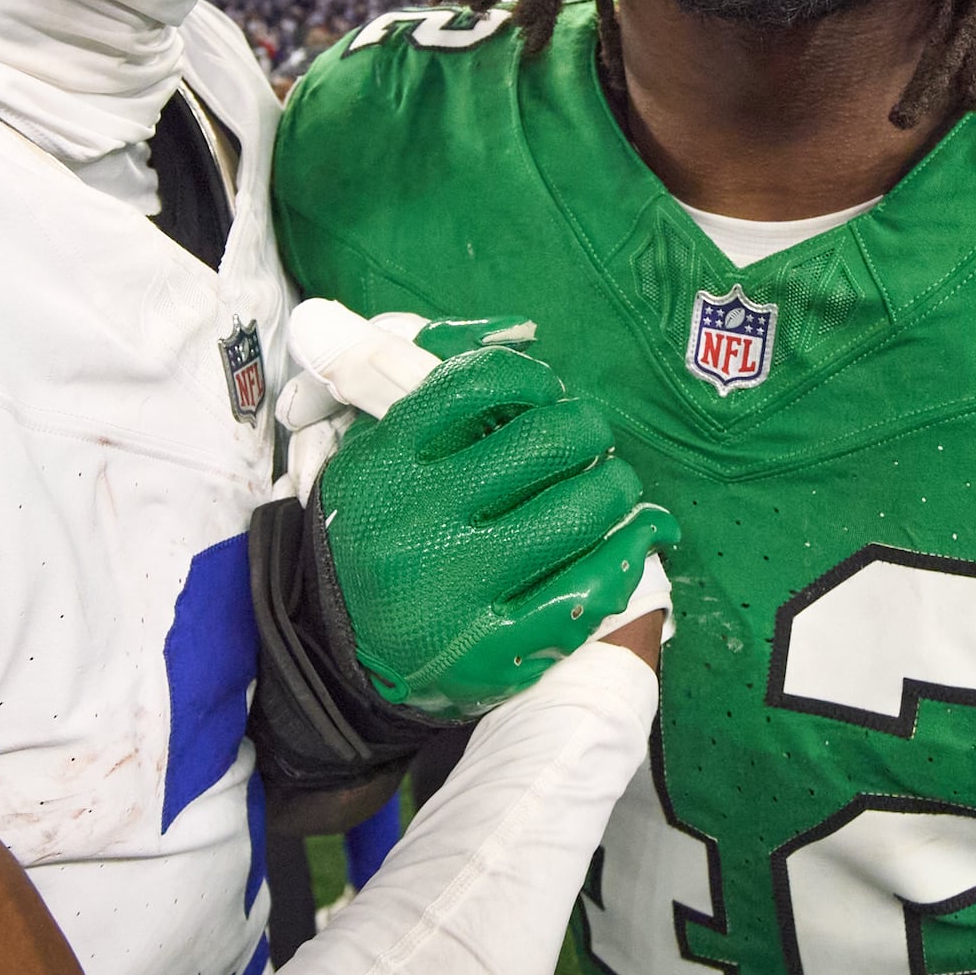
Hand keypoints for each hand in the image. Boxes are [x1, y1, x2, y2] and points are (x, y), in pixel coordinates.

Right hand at [300, 307, 676, 719]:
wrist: (335, 651)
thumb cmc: (376, 531)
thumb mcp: (368, 456)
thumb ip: (402, 386)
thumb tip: (426, 322)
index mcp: (383, 466)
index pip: (479, 384)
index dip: (532, 380)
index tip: (546, 394)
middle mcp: (415, 526)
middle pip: (545, 443)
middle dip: (588, 429)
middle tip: (590, 437)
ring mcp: (456, 594)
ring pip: (580, 512)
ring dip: (617, 486)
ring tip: (613, 484)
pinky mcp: (493, 652)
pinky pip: (591, 588)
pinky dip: (631, 548)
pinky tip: (640, 532)